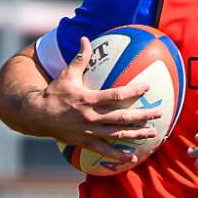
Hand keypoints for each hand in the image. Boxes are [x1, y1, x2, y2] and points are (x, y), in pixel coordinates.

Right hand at [37, 36, 163, 171]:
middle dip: (142, 115)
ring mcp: (89, 132)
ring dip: (136, 134)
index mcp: (88, 99)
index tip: (147, 87)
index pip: (115, 95)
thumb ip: (80, 58)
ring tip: (153, 134)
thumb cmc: (54, 93)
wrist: (37, 116)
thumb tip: (86, 38)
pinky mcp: (85, 143)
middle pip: (122, 117)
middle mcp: (91, 117)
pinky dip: (119, 156)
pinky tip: (133, 158)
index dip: (133, 91)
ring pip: (117, 135)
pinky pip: (105, 151)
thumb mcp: (66, 74)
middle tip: (159, 113)